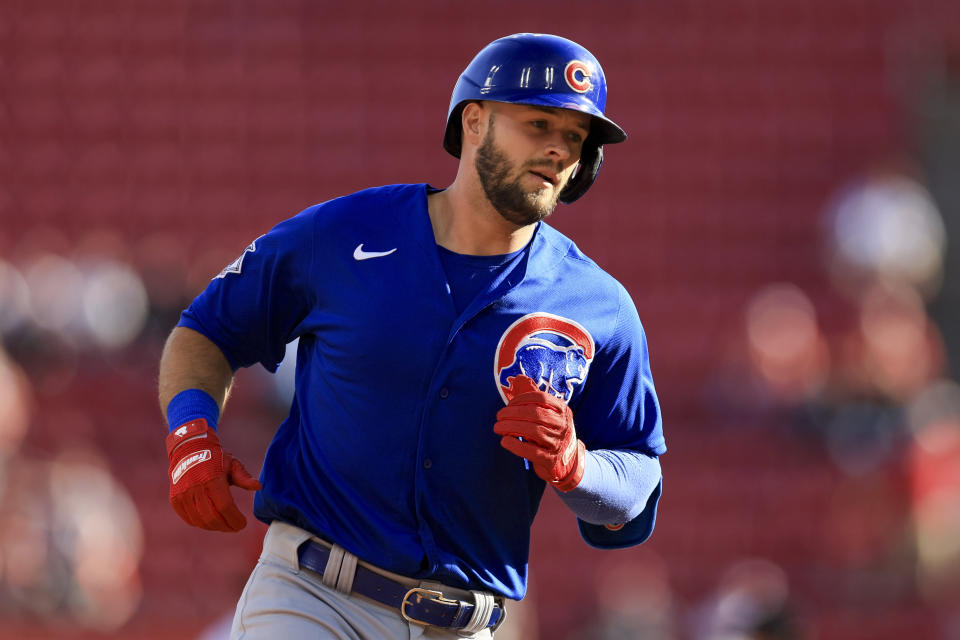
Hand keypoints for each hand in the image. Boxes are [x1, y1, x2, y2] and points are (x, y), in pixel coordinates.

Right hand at [166, 418, 260, 531]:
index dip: (235, 519)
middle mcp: (196, 488)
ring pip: (200, 521)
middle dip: (226, 526)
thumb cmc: (215, 458)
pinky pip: (189, 519)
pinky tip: (211, 522)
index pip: (225, 506)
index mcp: (212, 479)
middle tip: (235, 527)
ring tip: (225, 525)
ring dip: (215, 527)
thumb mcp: (233, 464)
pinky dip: (201, 524)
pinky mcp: (175, 500)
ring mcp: (183, 495)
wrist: (189, 450)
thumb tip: (259, 487)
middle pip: (212, 517)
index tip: (243, 524)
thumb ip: (244, 478)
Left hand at [494, 376, 585, 490]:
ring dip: (511, 427)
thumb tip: (518, 378)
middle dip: (513, 413)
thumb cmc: (552, 433)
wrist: (568, 463)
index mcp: (562, 410)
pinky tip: (505, 441)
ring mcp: (558, 443)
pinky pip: (532, 451)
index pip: (541, 398)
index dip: (522, 399)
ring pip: (534, 431)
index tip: (509, 404)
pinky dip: (516, 445)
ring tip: (497, 427)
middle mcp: (563, 425)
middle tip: (498, 416)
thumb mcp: (548, 415)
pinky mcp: (551, 460)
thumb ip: (533, 398)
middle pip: (535, 414)